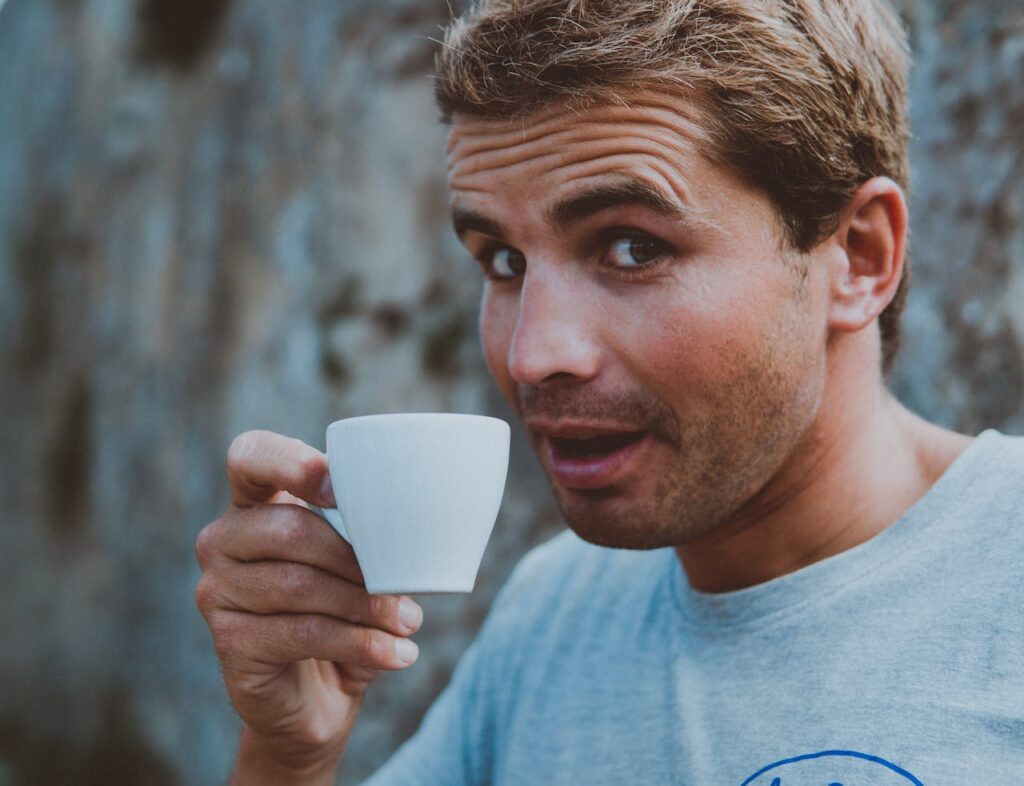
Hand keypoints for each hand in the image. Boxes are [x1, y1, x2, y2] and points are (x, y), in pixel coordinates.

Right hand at [195, 431, 422, 783]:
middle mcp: (224, 540)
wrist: (316, 699)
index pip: (250, 456)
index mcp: (255, 502)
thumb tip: (418, 526)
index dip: (290, 463)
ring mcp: (216, 591)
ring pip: (299, 585)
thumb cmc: (344, 611)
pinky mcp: (228, 642)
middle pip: (289, 530)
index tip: (337, 489)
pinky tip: (396, 654)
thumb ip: (371, 534)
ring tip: (409, 623)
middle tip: (406, 591)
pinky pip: (302, 633)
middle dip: (356, 559)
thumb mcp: (360, 565)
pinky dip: (359, 643)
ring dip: (366, 605)